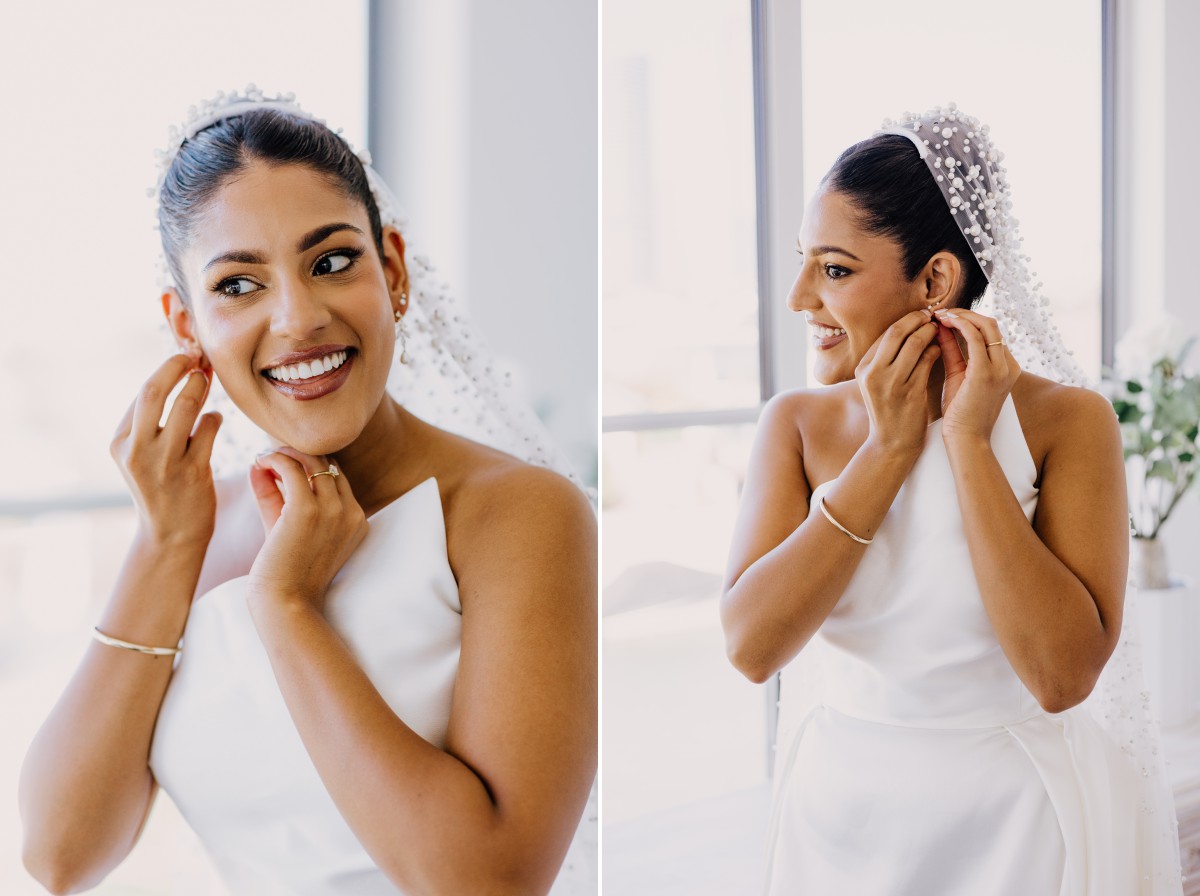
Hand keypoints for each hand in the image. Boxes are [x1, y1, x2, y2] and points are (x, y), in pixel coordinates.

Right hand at [110, 352, 221, 546]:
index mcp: (120, 442)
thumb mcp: (143, 454)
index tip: (185, 357)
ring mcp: (164, 462)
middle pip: (154, 391)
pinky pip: (209, 428)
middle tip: (196, 358)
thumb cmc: (162, 486)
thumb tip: (182, 372)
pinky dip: (215, 417)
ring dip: (200, 388)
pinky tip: (213, 420)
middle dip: (177, 366)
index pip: (142, 393)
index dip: (167, 369)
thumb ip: (153, 420)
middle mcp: (137, 450)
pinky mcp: (193, 472)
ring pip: (185, 406)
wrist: (170, 535)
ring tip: (206, 381)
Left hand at [246, 449, 367, 612]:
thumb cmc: (285, 574)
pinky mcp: (307, 510)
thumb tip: (259, 464)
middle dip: (299, 454)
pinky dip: (274, 458)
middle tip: (272, 454)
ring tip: (264, 457)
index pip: (337, 476)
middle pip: (328, 464)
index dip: (310, 464)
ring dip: (285, 453)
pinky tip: (259, 461)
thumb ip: (274, 496)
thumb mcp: (286, 529)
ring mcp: (332, 510)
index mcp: (356, 520)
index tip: (284, 462)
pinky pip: (292, 468)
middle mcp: (350, 512)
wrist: (285, 604)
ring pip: (312, 460)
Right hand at [855, 308, 941, 456]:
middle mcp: (874, 373)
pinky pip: (926, 361)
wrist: (891, 444)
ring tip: (939, 329)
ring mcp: (891, 383)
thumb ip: (884, 359)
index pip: (885, 333)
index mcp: (863, 368)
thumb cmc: (888, 411)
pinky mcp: (910, 392)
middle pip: (897, 332)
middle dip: (917, 320)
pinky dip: (935, 350)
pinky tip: (940, 349)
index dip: (906, 320)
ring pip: (914, 343)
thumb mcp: (875, 384)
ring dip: (930, 332)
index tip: (920, 316)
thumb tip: (906, 329)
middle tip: (932, 316)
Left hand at [933, 308, 1020, 442]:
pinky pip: (975, 338)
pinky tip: (943, 322)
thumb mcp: (958, 375)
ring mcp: (1001, 368)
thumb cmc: (960, 413)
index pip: (990, 333)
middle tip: (941, 311)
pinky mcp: (986, 372)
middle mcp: (1009, 365)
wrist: (965, 440)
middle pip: (991, 325)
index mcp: (1006, 367)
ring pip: (986, 326)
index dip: (968, 320)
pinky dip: (959, 325)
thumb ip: (953, 351)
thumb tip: (941, 328)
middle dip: (965, 314)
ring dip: (961, 316)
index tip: (945, 316)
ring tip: (939, 314)